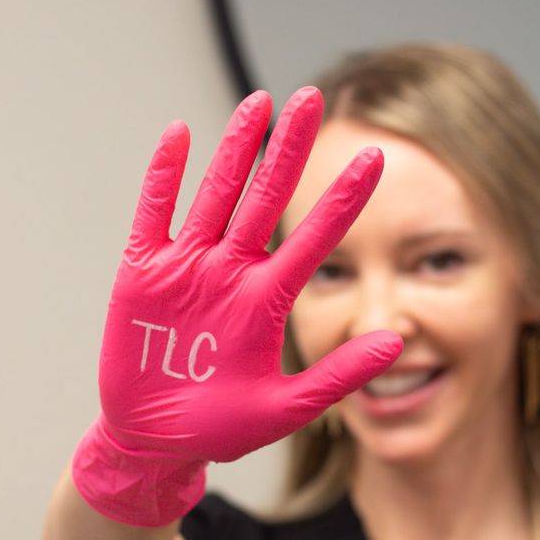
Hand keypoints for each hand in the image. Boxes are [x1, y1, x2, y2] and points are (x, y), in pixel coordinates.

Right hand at [72, 87, 402, 524]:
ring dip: (235, 149)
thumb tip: (396, 342)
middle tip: (313, 98)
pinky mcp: (142, 273)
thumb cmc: (220, 428)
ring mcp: (186, 268)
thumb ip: (338, 378)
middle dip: (288, 150)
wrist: (156, 442)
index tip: (377, 158)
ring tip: (260, 102)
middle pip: (265, 198)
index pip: (315, 238)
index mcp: (266, 299)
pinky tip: (181, 135)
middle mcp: (231, 273)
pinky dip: (165, 176)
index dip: (343, 198)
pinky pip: (154, 214)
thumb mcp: (285, 408)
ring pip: (215, 195)